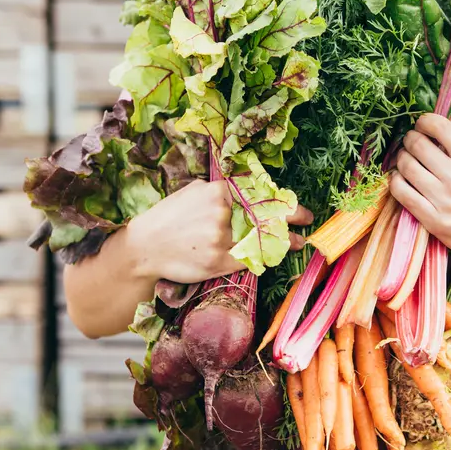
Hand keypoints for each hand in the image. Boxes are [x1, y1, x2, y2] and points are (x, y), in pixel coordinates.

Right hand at [127, 179, 313, 283]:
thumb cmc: (170, 218)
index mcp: (218, 191)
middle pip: (266, 216)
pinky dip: (265, 257)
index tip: (298, 207)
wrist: (144, 247)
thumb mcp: (194, 192)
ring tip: (298, 241)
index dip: (284, 201)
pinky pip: (250, 259)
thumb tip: (250, 189)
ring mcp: (220, 237)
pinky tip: (276, 256)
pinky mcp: (218, 260)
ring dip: (284, 241)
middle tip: (306, 221)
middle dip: (291, 219)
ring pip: (261, 239)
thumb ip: (222, 190)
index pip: (259, 194)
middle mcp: (222, 212)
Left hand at [390, 114, 450, 267]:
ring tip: (405, 161)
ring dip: (401, 160)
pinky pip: (402, 193)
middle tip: (409, 143)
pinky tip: (400, 180)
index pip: (439, 127)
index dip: (424, 121)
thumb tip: (429, 135)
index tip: (421, 125)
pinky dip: (396, 182)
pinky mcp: (433, 220)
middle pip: (418, 145)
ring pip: (406, 167)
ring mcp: (444, 200)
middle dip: (409, 140)